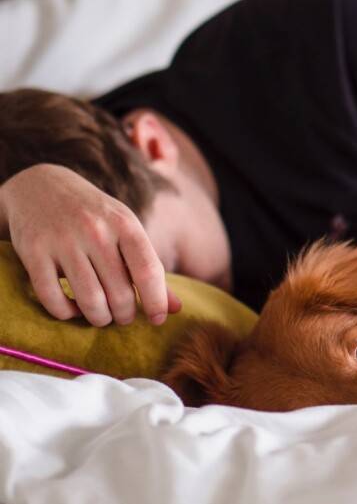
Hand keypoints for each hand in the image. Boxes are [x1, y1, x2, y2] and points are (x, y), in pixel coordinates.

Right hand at [0, 164, 181, 325]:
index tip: (157, 319)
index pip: (148, 270)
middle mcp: (95, 231)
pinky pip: (52, 298)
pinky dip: (65, 313)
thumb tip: (176, 309)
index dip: (156, 302)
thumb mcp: (127, 231)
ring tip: (102, 316)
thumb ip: (150, 268)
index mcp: (125, 224)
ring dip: (99, 318)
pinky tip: (72, 308)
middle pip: (120, 293)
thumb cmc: (95, 216)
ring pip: (89, 300)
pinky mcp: (33, 252)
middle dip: (125, 315)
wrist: (41, 184)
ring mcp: (63, 241)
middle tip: (123, 316)